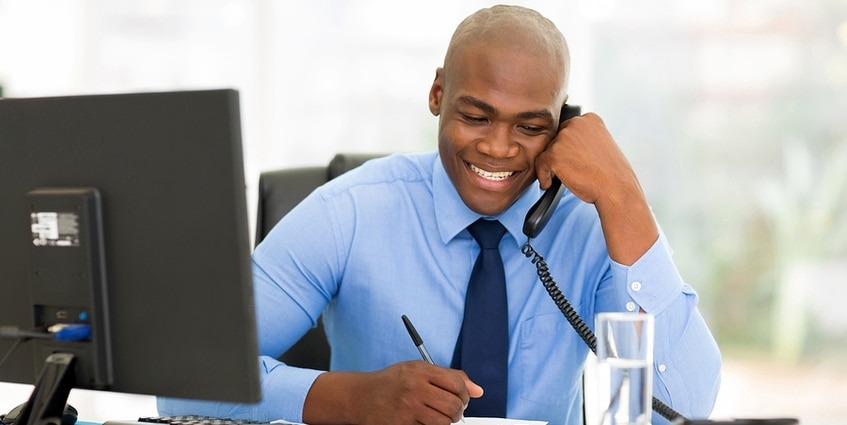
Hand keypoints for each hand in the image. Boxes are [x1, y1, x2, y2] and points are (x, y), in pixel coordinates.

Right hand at [303, 361, 482, 424]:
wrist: (360, 396)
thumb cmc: (391, 382)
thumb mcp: (417, 370)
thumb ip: (448, 376)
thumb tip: (478, 390)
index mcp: (421, 370)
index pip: (457, 383)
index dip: (465, 393)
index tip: (462, 398)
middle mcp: (415, 387)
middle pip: (454, 405)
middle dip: (458, 411)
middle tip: (452, 411)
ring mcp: (408, 407)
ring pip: (445, 422)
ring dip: (446, 423)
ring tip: (437, 417)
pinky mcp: (403, 424)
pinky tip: (424, 421)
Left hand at [535, 113, 638, 205]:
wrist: (616, 188)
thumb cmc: (611, 173)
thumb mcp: (602, 146)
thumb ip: (584, 140)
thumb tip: (566, 147)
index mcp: (590, 120)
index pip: (569, 130)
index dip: (568, 147)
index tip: (569, 159)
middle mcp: (576, 124)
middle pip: (556, 139)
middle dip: (558, 155)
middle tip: (563, 171)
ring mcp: (564, 138)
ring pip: (547, 151)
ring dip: (551, 166)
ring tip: (557, 178)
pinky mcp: (554, 154)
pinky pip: (540, 164)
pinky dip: (543, 176)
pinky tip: (549, 184)